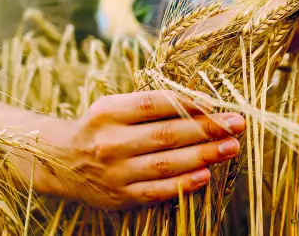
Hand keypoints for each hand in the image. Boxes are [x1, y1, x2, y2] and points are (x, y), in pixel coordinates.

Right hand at [35, 90, 244, 209]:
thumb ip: (150, 104)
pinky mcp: (120, 196)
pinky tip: (207, 175)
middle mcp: (110, 141)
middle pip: (166, 134)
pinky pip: (157, 190)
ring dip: (203, 155)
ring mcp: (115, 171)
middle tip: (237, 124)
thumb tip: (201, 102)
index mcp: (109, 112)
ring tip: (231, 147)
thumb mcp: (114, 106)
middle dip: (207, 129)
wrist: (61, 162)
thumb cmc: (100, 127)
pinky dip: (183, 184)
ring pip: (166, 163)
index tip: (218, 103)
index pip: (154, 103)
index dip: (188, 102)